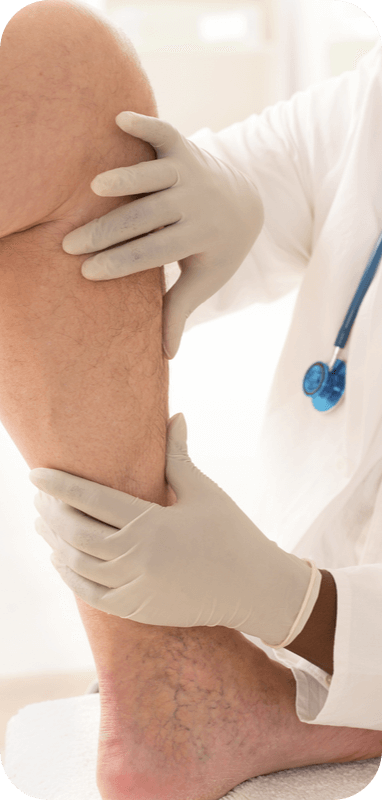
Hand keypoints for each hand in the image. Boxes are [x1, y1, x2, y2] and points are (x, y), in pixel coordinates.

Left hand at [29, 413, 320, 646]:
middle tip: (38, 497)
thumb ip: (179, 456)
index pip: (91, 500)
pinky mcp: (138, 609)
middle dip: (51, 512)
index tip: (35, 474)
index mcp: (152, 523)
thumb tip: (177, 416)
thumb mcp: (205, 492)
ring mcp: (136, 587)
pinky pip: (91, 594)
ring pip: (78, 564)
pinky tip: (60, 560)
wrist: (256, 589)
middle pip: (77, 532)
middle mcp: (138, 557)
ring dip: (55, 542)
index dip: (59, 485)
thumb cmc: (233, 534)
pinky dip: (70, 576)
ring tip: (43, 524)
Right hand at [62, 113, 263, 358]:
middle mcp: (195, 203)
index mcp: (199, 237)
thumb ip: (180, 309)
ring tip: (95, 188)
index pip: (153, 253)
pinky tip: (118, 120)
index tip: (88, 272)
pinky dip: (145, 125)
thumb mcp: (204, 279)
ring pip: (155, 176)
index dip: (121, 263)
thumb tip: (166, 356)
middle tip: (71, 244)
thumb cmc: (217, 248)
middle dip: (107, 232)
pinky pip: (164, 135)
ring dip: (127, 180)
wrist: (248, 201)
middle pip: (147, 219)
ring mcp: (190, 173)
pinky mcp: (184, 148)